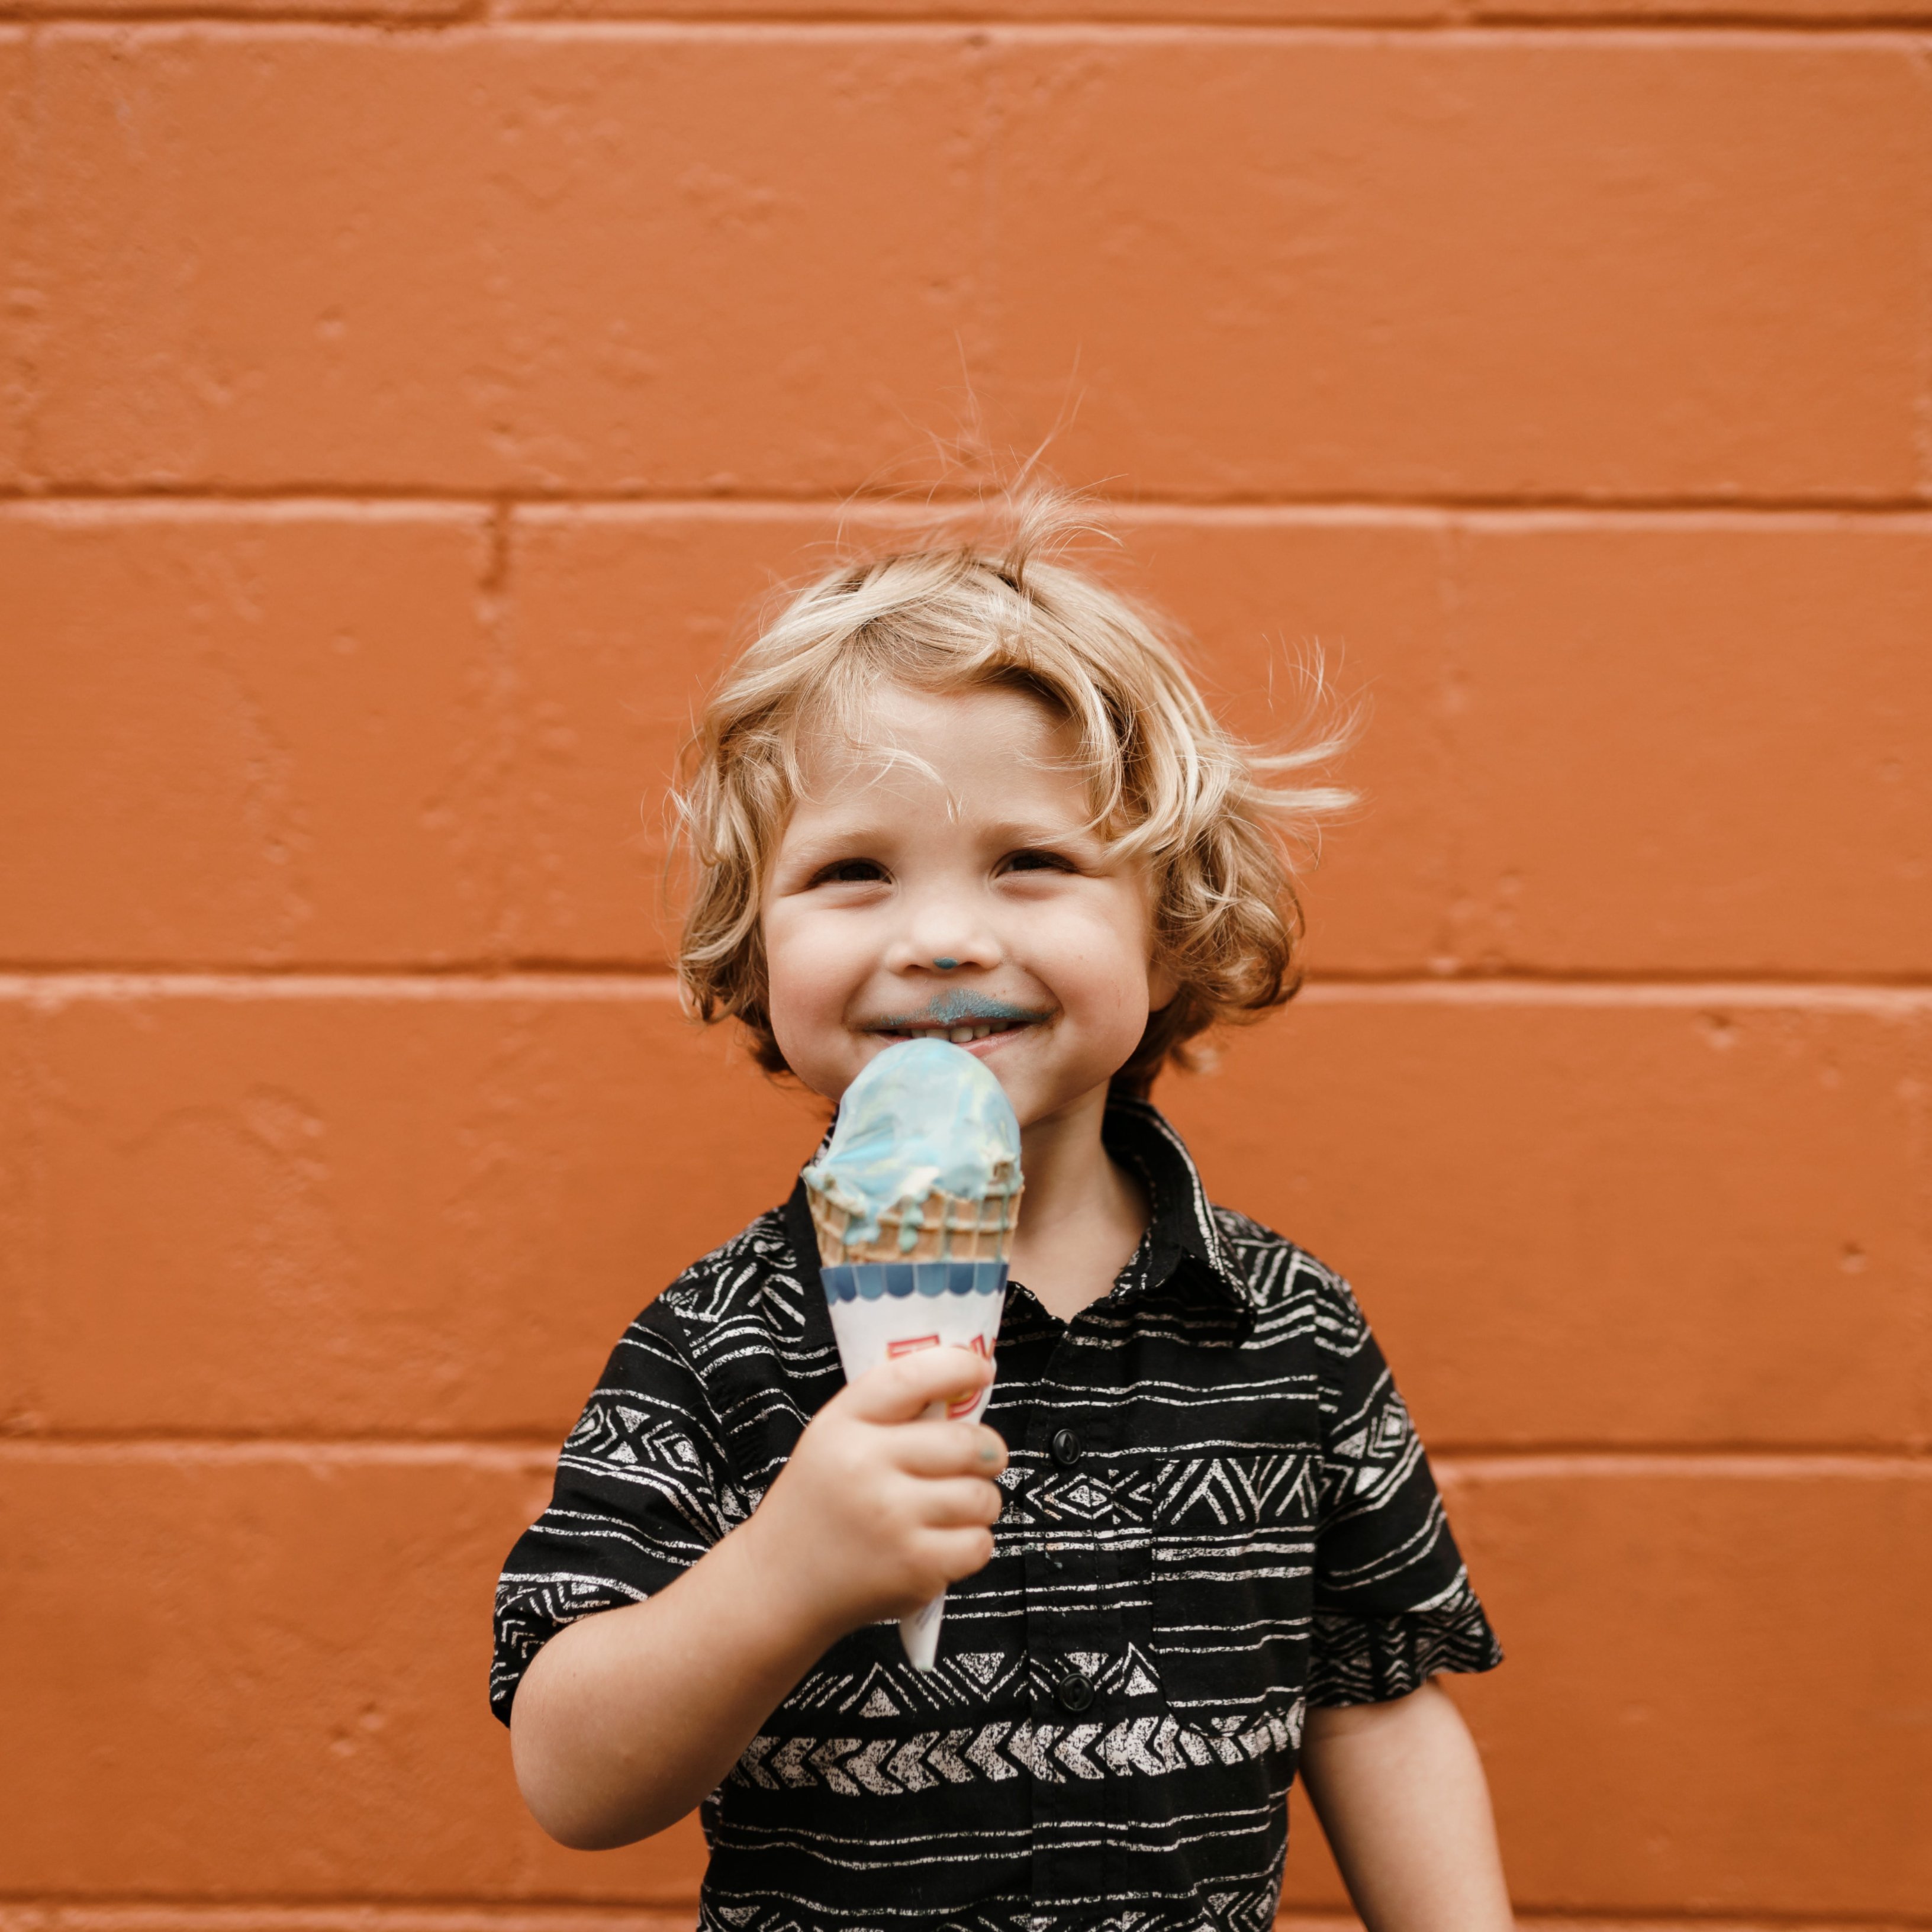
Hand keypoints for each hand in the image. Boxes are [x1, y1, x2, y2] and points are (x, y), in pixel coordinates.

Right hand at [738, 1345, 1007, 1643]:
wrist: (780, 1584)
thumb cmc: (818, 1505)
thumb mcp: (832, 1439)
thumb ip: (888, 1414)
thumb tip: (964, 1390)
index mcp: (843, 1425)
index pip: (913, 1377)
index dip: (959, 1366)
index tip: (980, 1370)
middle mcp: (866, 1466)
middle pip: (967, 1443)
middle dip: (987, 1450)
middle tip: (982, 1457)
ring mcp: (892, 1519)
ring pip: (982, 1496)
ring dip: (981, 1500)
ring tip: (954, 1506)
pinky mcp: (914, 1567)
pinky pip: (979, 1543)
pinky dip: (972, 1543)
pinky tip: (944, 1542)